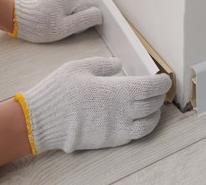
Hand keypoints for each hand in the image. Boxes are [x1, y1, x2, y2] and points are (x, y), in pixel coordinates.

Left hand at [13, 0, 101, 42]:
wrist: (13, 16)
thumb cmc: (37, 25)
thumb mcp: (65, 28)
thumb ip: (86, 20)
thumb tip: (99, 15)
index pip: (89, 9)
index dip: (82, 21)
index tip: (70, 28)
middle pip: (79, 4)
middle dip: (73, 15)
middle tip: (58, 25)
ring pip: (70, 1)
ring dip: (65, 11)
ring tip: (51, 19)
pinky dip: (57, 6)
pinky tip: (47, 13)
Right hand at [14, 57, 171, 153]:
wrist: (41, 121)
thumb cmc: (59, 92)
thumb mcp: (79, 67)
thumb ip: (103, 65)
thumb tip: (118, 65)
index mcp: (116, 91)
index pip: (151, 88)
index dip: (162, 83)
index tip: (164, 79)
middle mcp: (121, 111)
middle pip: (153, 105)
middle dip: (160, 96)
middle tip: (158, 90)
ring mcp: (117, 129)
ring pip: (148, 123)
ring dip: (155, 114)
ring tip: (153, 106)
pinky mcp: (110, 141)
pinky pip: (135, 135)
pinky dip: (144, 127)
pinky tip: (139, 119)